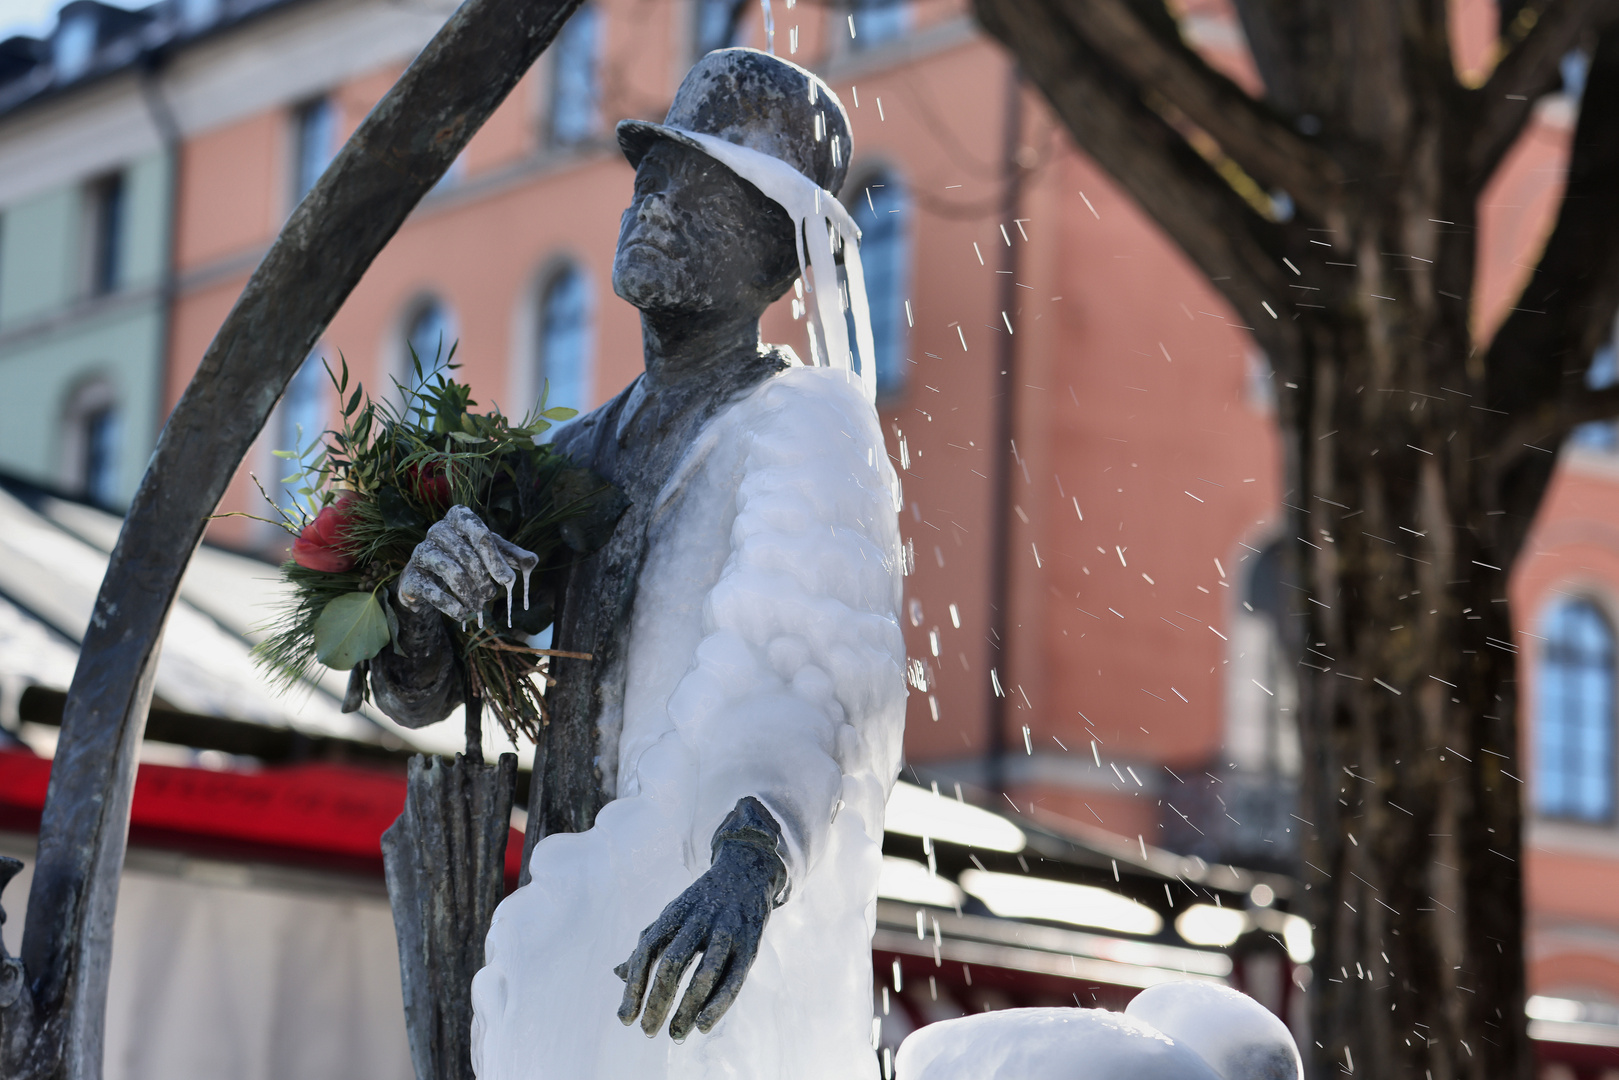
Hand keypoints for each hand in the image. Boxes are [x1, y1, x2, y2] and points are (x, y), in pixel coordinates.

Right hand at [398, 505, 539, 624]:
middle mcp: (438, 530)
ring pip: (453, 573)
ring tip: (478, 606)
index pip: (481, 535)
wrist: (426, 578)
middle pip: (468, 556)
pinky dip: (452, 606)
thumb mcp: (490, 553)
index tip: (508, 580)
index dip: (495, 559)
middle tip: (491, 596)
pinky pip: (433, 593)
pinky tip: (462, 614)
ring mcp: (421, 552)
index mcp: (459, 517)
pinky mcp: (411, 577)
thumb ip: (512, 556)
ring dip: (471, 594)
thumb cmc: (463, 558)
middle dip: (484, 580)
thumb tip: (533, 560)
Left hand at [615, 798, 788, 1040]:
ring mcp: (726, 931)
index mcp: (674, 913)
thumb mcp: (673, 914)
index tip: (626, 1019)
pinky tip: (702, 1026)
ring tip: (676, 1035)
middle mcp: (698, 920)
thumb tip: (618, 974)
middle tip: (648, 1031)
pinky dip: (718, 1005)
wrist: (747, 871)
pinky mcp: (750, 944)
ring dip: (687, 1010)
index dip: (635, 986)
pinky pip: (733, 979)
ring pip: (704, 975)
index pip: (647, 951)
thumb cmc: (702, 901)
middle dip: (658, 1002)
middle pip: (672, 964)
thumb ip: (648, 942)